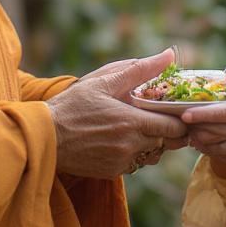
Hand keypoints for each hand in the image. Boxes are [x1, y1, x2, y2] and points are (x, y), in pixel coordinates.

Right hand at [48, 49, 187, 178]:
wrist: (44, 137)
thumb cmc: (72, 105)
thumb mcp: (103, 81)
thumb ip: (140, 69)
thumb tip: (169, 54)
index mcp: (131, 122)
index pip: (175, 127)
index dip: (180, 119)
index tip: (176, 110)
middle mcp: (130, 146)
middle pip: (168, 143)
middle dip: (170, 131)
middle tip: (160, 117)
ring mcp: (122, 162)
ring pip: (153, 155)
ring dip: (153, 143)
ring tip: (138, 126)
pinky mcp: (112, 172)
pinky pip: (136, 164)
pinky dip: (135, 153)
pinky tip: (122, 138)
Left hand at [183, 76, 225, 178]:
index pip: (222, 113)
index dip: (201, 114)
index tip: (185, 113)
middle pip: (214, 130)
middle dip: (195, 127)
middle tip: (182, 120)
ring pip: (215, 147)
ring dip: (200, 140)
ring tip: (190, 133)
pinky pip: (224, 158)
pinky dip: (211, 151)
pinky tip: (205, 144)